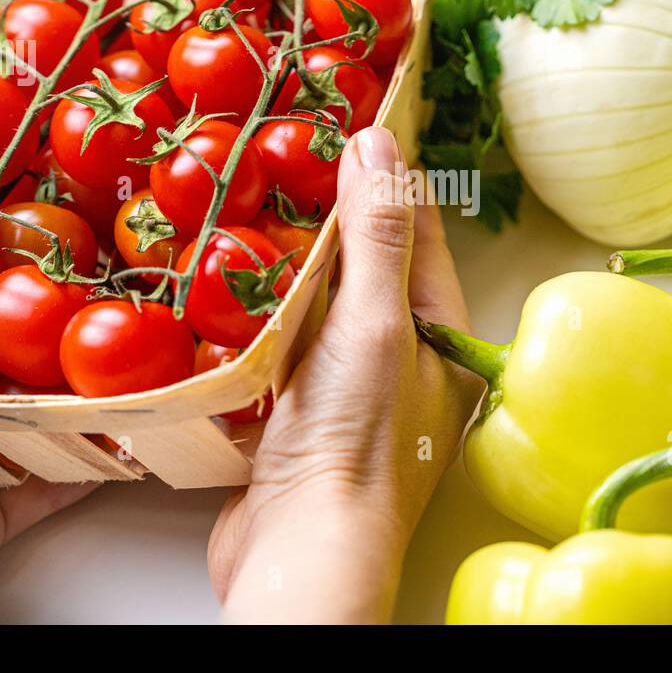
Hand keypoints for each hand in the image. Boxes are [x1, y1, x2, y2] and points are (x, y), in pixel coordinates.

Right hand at [207, 126, 482, 622]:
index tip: (365, 123)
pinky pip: (284, 345)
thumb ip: (378, 233)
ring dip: (293, 261)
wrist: (301, 549)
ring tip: (257, 199)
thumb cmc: (356, 440)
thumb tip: (379, 141)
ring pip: (322, 306)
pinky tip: (230, 281)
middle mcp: (401, 362)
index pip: (421, 236)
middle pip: (369, 267)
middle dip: (337, 214)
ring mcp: (347, 391)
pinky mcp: (297, 415)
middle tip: (295, 151)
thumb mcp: (375, 322)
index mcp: (441, 337)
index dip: (394, 179)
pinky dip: (262, 312)